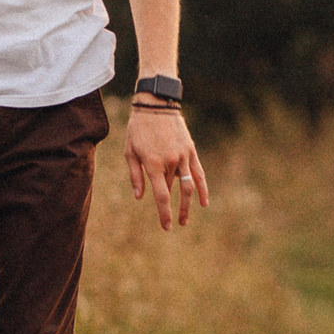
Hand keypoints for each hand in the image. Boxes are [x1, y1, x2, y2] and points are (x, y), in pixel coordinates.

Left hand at [124, 104, 209, 229]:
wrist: (156, 106)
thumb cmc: (138, 129)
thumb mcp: (130, 152)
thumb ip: (135, 176)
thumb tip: (140, 197)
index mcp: (153, 164)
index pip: (161, 196)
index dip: (164, 213)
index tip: (167, 227)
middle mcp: (170, 162)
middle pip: (174, 192)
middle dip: (176, 211)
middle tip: (177, 224)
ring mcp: (183, 156)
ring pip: (188, 186)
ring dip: (189, 205)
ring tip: (186, 218)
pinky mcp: (191, 151)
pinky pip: (199, 173)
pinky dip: (203, 189)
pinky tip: (204, 203)